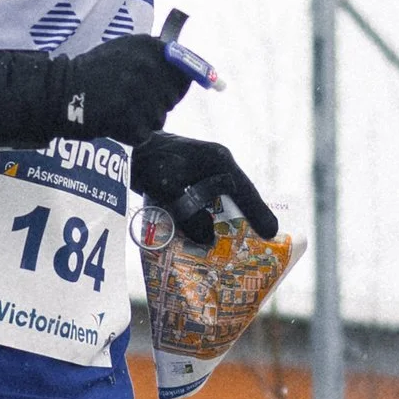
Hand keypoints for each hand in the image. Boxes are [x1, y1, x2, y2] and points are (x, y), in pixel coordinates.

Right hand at [47, 35, 195, 146]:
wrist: (62, 91)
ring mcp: (139, 94)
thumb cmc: (94, 70)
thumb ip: (154, 54)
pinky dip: (132, 134)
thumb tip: (186, 67)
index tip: (172, 90)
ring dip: (144, 120)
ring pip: (159, 118)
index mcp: (149, 47)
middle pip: (172, 98)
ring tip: (122, 110)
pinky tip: (115, 122)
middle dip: (157, 103)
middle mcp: (148, 68)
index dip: (180, 84)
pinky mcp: (130, 119)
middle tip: (133, 101)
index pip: (185, 71)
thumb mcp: (124, 48)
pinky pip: (144, 134)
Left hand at [130, 134, 278, 246]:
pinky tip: (206, 239)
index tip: (272, 233)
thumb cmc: (149, 160)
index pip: (246, 190)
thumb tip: (208, 239)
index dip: (259, 212)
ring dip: (226, 223)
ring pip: (222, 203)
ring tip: (234, 248)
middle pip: (238, 198)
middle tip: (258, 246)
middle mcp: (215, 166)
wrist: (126, 149)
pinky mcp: (190, 182)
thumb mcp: (169, 186)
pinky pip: (206, 204)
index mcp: (218, 160)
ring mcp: (203, 173)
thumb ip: (189, 213)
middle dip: (246, 221)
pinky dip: (209, 220)